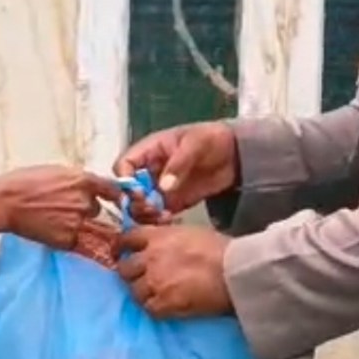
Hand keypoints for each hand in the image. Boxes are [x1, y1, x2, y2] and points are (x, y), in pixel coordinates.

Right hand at [1, 167, 118, 250]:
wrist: (5, 202)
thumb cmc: (25, 182)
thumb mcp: (56, 171)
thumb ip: (77, 180)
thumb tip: (90, 186)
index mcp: (84, 181)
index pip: (113, 190)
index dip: (113, 196)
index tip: (112, 200)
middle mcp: (85, 202)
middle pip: (97, 210)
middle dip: (86, 210)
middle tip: (64, 209)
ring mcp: (78, 223)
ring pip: (88, 227)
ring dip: (79, 225)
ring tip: (55, 219)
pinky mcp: (68, 240)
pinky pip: (78, 241)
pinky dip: (68, 238)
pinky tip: (51, 229)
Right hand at [114, 122, 238, 214]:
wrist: (235, 154)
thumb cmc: (211, 139)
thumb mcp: (194, 145)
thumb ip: (178, 165)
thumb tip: (162, 187)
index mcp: (149, 151)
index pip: (124, 165)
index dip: (124, 180)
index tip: (137, 192)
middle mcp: (150, 171)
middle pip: (127, 190)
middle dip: (133, 201)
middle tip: (149, 207)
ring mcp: (160, 188)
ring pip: (139, 205)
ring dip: (145, 214)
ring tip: (161, 215)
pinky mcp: (173, 202)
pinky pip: (157, 214)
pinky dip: (159, 220)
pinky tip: (170, 219)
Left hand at [114, 224, 232, 318]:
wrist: (234, 271)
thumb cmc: (221, 249)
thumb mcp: (191, 232)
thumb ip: (170, 237)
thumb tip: (164, 242)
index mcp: (158, 236)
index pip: (127, 239)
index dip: (121, 247)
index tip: (122, 253)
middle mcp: (151, 257)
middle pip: (125, 269)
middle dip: (130, 274)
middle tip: (141, 279)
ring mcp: (155, 281)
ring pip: (134, 291)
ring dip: (143, 294)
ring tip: (155, 296)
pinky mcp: (164, 303)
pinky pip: (149, 309)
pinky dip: (155, 309)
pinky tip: (166, 308)